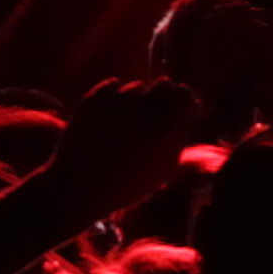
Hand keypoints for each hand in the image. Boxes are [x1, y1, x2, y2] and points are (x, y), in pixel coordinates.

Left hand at [44, 74, 205, 215]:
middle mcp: (140, 115)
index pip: (185, 95)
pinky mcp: (92, 100)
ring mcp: (114, 105)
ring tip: (129, 122)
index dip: (184, 99)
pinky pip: (113, 84)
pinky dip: (115, 96)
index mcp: (164, 133)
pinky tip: (112, 116)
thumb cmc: (126, 183)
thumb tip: (194, 106)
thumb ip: (181, 135)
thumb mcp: (164, 167)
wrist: (78, 188)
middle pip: (164, 84)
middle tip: (155, 112)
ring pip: (137, 86)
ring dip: (138, 98)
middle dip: (164, 95)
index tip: (181, 107)